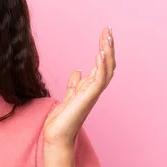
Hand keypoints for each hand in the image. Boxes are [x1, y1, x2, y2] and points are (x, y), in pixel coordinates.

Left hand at [43, 26, 115, 147]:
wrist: (57, 136)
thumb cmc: (62, 120)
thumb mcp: (68, 96)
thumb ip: (74, 84)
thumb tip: (77, 71)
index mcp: (90, 87)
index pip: (101, 64)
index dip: (104, 49)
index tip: (104, 33)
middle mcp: (94, 89)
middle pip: (107, 64)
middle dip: (108, 47)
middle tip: (108, 30)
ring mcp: (93, 94)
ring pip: (107, 70)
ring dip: (108, 53)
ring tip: (107, 37)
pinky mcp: (88, 98)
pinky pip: (99, 80)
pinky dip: (101, 66)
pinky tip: (100, 53)